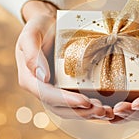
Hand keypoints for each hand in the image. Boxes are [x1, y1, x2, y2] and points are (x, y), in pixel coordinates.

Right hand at [15, 0, 113, 119]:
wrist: (49, 25)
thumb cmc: (39, 27)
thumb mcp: (31, 35)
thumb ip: (32, 54)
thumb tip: (43, 77)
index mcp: (30, 80)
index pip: (47, 95)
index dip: (66, 101)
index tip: (85, 101)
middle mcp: (42, 89)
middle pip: (61, 108)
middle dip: (82, 112)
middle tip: (102, 111)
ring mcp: (55, 90)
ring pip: (70, 110)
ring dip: (89, 114)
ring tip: (107, 112)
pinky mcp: (66, 88)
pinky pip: (77, 103)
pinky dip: (91, 108)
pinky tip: (106, 108)